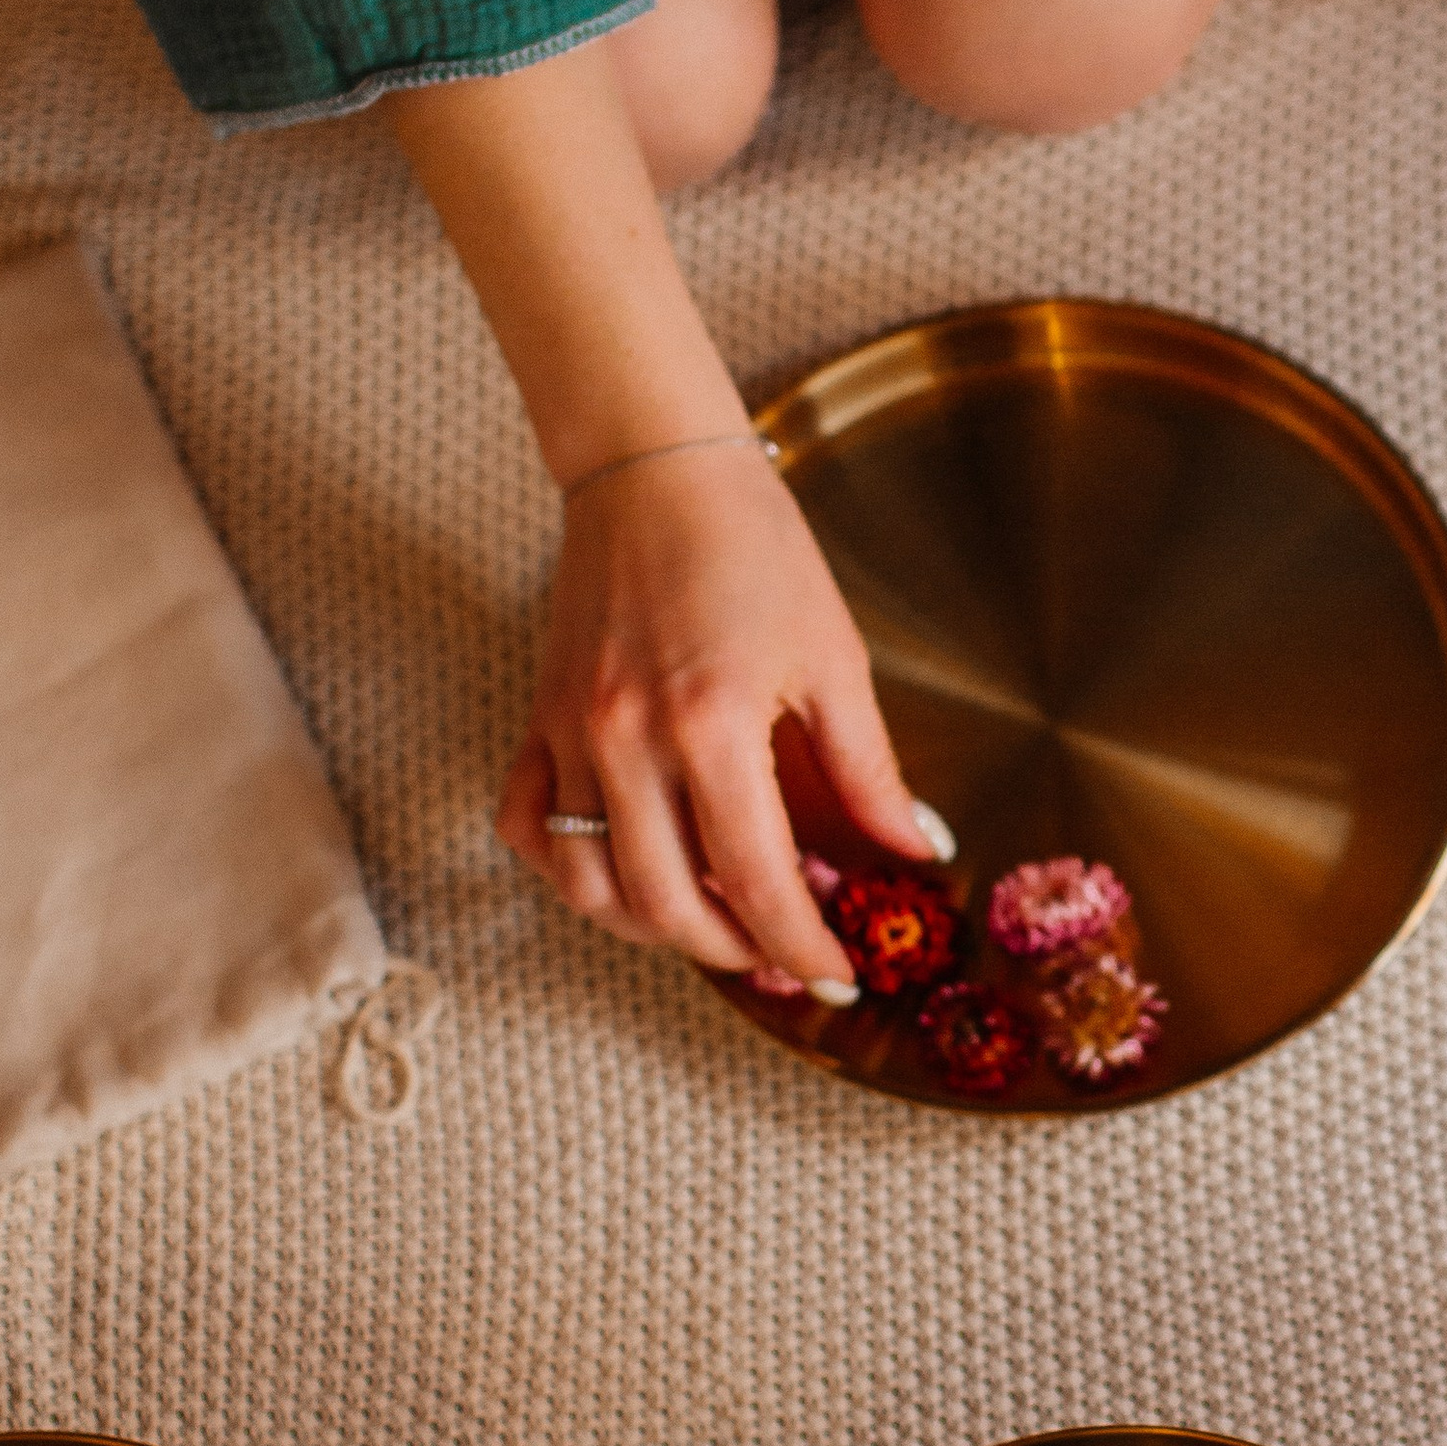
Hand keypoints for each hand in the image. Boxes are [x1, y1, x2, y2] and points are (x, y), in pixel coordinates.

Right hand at [496, 439, 933, 989]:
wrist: (655, 470)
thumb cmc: (754, 549)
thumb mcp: (834, 656)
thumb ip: (870, 769)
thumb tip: (917, 850)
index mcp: (715, 725)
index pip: (758, 881)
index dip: (802, 945)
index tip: (835, 975)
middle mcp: (628, 741)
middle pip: (667, 903)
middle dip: (734, 950)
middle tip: (783, 955)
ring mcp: (570, 733)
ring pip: (588, 883)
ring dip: (650, 926)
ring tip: (711, 921)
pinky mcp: (538, 718)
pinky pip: (529, 828)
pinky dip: (567, 869)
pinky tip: (622, 870)